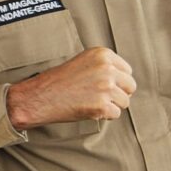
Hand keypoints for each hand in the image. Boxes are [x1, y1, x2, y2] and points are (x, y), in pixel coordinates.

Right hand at [3, 47, 134, 127]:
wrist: (40, 96)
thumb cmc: (59, 81)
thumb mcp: (83, 62)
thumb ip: (105, 66)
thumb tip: (126, 81)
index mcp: (103, 54)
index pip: (127, 71)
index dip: (118, 81)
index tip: (103, 86)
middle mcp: (107, 68)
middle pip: (130, 86)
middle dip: (119, 94)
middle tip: (101, 97)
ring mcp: (105, 87)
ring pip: (125, 102)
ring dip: (111, 106)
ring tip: (92, 103)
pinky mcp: (101, 105)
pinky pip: (115, 115)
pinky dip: (104, 116)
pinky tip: (89, 110)